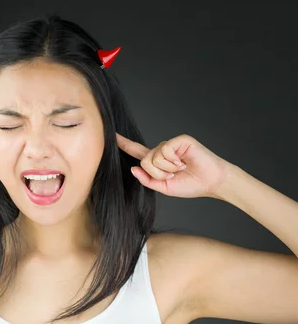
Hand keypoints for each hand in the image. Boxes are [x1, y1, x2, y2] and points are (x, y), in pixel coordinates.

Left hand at [116, 132, 230, 198]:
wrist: (210, 182)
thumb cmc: (191, 185)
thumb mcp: (164, 187)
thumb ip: (147, 179)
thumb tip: (133, 168)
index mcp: (158, 161)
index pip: (138, 151)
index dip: (125, 144)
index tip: (113, 136)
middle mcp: (162, 150)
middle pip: (144, 160)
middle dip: (157, 173)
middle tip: (173, 175)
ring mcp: (171, 144)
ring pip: (153, 157)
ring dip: (166, 169)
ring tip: (180, 169)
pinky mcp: (179, 140)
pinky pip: (164, 151)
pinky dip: (172, 162)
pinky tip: (183, 162)